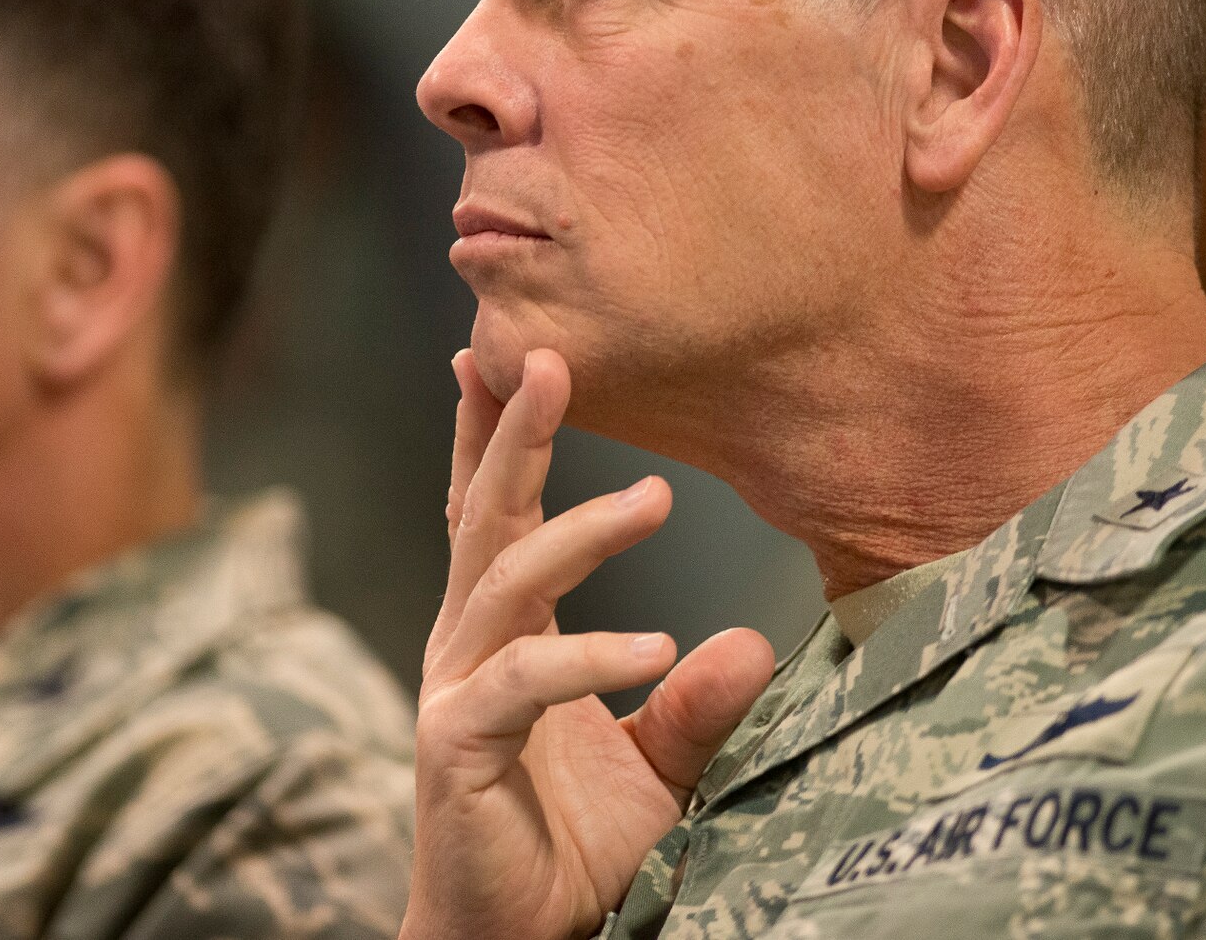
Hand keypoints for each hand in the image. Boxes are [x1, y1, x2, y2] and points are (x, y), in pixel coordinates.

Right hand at [401, 348, 775, 939]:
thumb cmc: (576, 851)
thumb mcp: (658, 768)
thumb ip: (695, 706)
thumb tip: (750, 640)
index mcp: (504, 634)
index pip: (498, 515)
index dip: (499, 436)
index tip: (512, 354)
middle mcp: (467, 647)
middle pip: (483, 517)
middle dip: (509, 432)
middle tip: (542, 354)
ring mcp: (455, 691)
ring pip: (504, 580)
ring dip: (576, 528)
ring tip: (656, 498)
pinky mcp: (456, 745)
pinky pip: (524, 681)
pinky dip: (590, 656)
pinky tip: (657, 647)